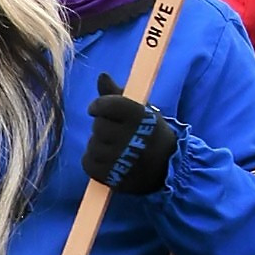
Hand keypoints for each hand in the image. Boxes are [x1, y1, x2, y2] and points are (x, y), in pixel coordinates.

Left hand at [80, 72, 177, 195]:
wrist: (167, 167)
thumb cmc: (150, 133)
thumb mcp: (142, 110)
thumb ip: (118, 94)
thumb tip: (101, 76)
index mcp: (141, 118)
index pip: (109, 105)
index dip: (98, 105)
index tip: (95, 108)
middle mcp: (132, 139)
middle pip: (99, 126)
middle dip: (102, 126)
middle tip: (113, 131)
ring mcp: (123, 161)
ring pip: (92, 146)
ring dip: (97, 144)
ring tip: (112, 147)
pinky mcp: (114, 178)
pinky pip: (88, 164)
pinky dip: (92, 161)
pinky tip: (106, 159)